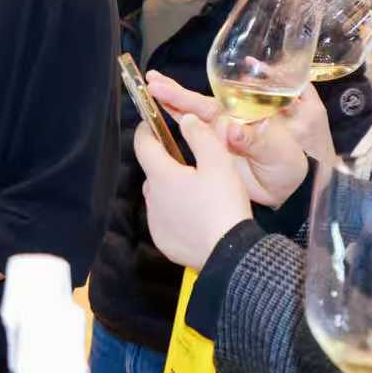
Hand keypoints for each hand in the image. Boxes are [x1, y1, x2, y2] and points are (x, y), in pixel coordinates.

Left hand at [136, 113, 250, 269]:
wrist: (229, 253)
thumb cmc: (223, 203)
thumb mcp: (218, 162)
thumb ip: (200, 136)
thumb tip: (184, 120)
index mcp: (161, 175)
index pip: (142, 145)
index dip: (145, 130)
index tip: (149, 123)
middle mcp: (152, 197)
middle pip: (153, 172)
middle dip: (165, 163)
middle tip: (188, 163)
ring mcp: (155, 221)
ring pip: (158, 197)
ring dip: (170, 190)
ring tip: (195, 191)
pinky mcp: (163, 241)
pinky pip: (165, 220)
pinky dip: (175, 214)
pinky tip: (194, 216)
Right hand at [147, 71, 312, 206]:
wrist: (286, 192)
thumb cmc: (288, 165)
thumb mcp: (278, 151)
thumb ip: (256, 139)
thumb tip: (232, 130)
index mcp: (243, 116)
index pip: (212, 103)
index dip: (190, 95)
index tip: (171, 86)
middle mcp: (227, 123)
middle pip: (196, 105)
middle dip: (174, 93)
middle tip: (151, 81)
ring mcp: (216, 138)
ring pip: (189, 118)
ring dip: (169, 105)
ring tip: (148, 91)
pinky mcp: (210, 153)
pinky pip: (189, 138)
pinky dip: (173, 128)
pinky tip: (156, 121)